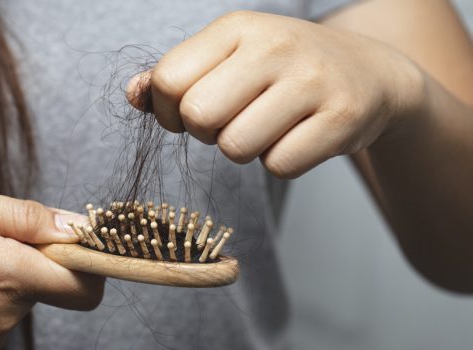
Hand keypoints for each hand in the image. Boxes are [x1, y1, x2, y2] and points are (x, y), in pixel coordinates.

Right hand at [0, 181, 101, 349]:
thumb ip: (23, 215)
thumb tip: (74, 225)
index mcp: (6, 274)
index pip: (84, 285)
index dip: (90, 260)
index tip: (72, 239)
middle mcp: (3, 315)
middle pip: (52, 285)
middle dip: (34, 257)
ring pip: (24, 297)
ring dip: (6, 275)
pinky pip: (1, 314)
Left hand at [127, 11, 424, 177]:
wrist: (371, 74)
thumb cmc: (283, 70)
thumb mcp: (229, 58)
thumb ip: (175, 76)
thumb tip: (133, 95)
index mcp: (237, 28)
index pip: (168, 80)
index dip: (169, 111)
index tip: (190, 113)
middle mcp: (274, 46)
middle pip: (198, 117)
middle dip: (206, 133)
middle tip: (231, 122)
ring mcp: (312, 80)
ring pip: (236, 148)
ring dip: (244, 150)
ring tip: (268, 126)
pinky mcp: (342, 117)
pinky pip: (279, 166)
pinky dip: (282, 162)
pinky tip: (298, 136)